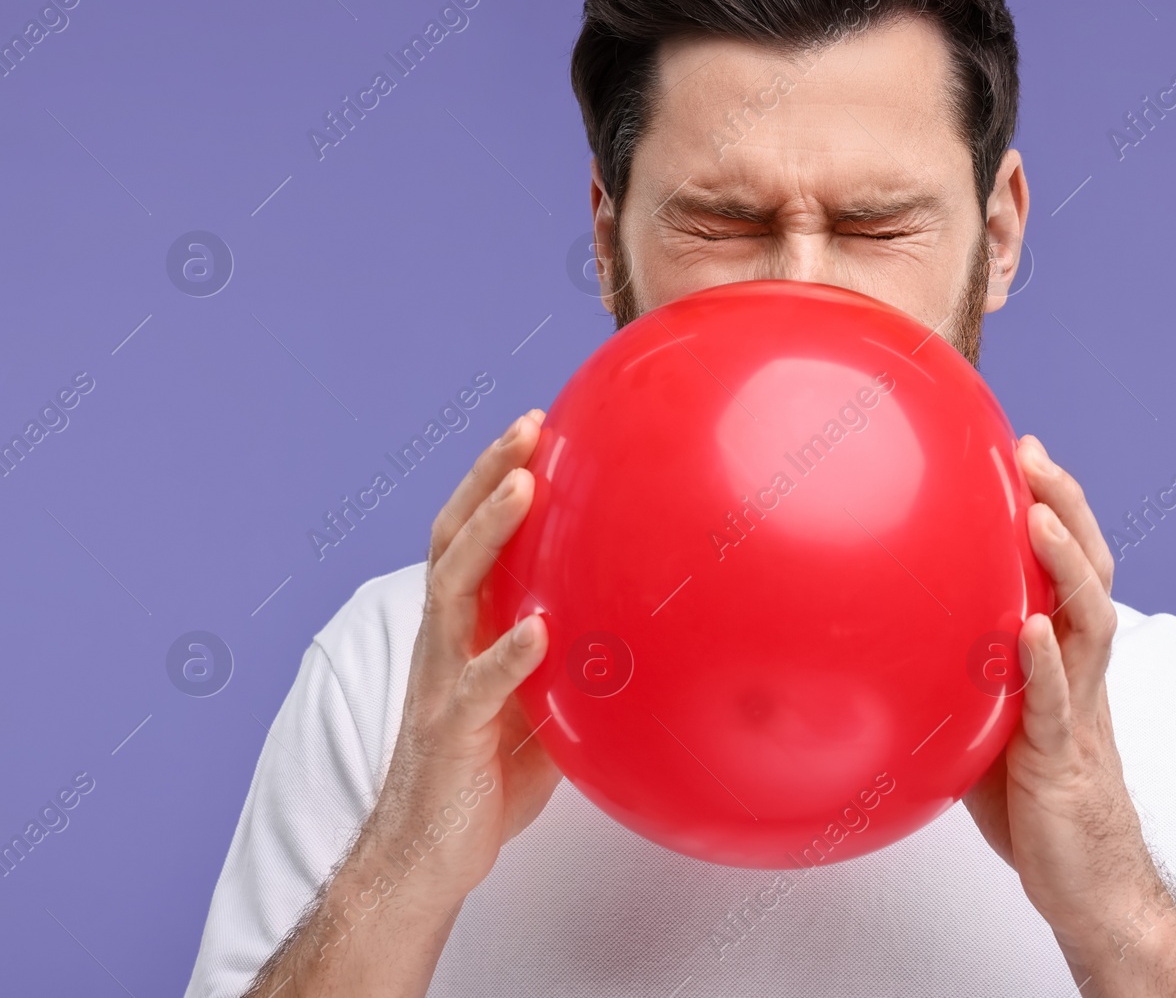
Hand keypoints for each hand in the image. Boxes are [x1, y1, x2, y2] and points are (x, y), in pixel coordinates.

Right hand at [358, 407, 562, 909]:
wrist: (426, 855)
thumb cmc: (483, 778)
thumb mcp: (540, 707)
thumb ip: (572, 664)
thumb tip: (642, 635)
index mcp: (464, 631)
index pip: (473, 538)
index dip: (496, 481)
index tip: (538, 428)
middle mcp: (443, 643)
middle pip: (455, 539)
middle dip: (488, 477)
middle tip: (528, 427)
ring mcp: (440, 683)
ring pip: (454, 590)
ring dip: (489, 534)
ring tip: (524, 488)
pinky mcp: (449, 733)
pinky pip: (476, 686)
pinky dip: (506, 654)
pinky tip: (538, 630)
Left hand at [962, 434, 1175, 983]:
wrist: (1090, 884)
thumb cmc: (1036, 805)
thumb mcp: (991, 725)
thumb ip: (962, 678)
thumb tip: (890, 639)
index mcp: (1065, 661)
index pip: (1071, 570)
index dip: (1057, 509)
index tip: (1026, 451)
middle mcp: (1081, 674)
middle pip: (1090, 574)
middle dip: (1068, 508)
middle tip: (1035, 455)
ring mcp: (1078, 712)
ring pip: (1088, 623)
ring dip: (1064, 566)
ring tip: (1040, 517)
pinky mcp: (1062, 758)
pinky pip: (1057, 703)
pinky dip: (1045, 662)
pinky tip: (1026, 627)